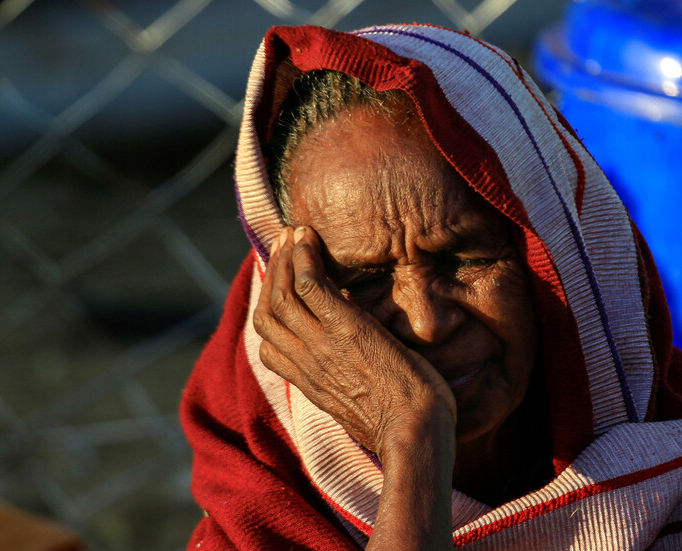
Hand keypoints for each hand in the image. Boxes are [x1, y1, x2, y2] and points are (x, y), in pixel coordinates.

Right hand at [253, 226, 456, 459]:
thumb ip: (349, 383)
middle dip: (272, 274)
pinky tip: (308, 239)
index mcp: (309, 383)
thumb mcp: (362, 406)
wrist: (413, 434)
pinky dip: (304, 259)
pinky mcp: (346, 328)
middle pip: (268, 312)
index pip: (268, 344)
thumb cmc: (402, 424)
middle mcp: (306, 362)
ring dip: (285, 258)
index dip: (268, 310)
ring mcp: (322, 344)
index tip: (279, 286)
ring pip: (283, 293)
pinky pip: (311, 286)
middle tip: (282, 245)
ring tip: (293, 233)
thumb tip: (358, 371)